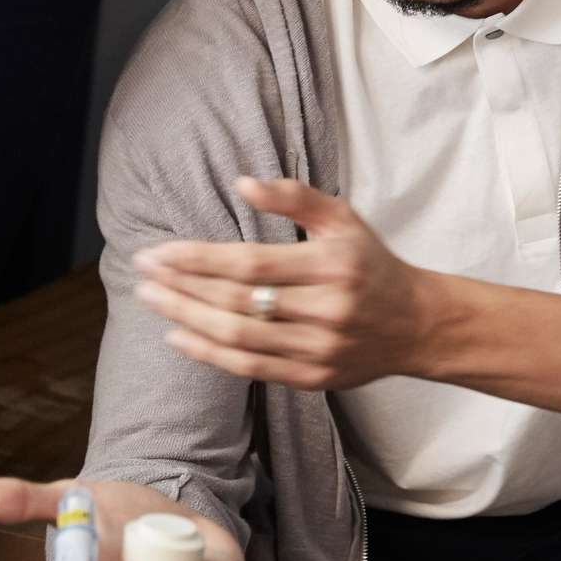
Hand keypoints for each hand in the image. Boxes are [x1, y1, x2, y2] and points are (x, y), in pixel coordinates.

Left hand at [134, 177, 438, 392]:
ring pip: (239, 337)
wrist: (418, 325)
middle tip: (142, 273)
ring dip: (187, 319)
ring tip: (153, 300)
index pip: (250, 263)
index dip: (198, 259)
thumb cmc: (372, 264)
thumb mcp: (343, 219)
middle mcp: (326, 309)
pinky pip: (251, 368)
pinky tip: (179, 336)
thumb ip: (295, 197)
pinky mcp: (314, 378)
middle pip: (238, 301)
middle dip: (182, 287)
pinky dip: (210, 354)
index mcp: (331, 265)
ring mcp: (320, 348)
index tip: (158, 252)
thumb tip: (241, 183)